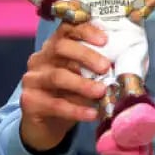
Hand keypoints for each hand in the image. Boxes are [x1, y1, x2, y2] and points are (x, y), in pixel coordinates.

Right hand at [18, 22, 110, 152]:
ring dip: (83, 84)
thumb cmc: (71, 94)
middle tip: (106, 67)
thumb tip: (125, 65)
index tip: (105, 39)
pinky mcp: (29, 102)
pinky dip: (76, 110)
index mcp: (54, 47)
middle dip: (86, 55)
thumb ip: (97, 68)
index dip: (86, 31)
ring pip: (57, 77)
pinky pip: (54, 105)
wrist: (46, 125)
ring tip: (101, 92)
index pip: (67, 29)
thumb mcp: (85, 77)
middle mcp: (40, 59)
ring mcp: (32, 80)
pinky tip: (92, 114)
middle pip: (60, 48)